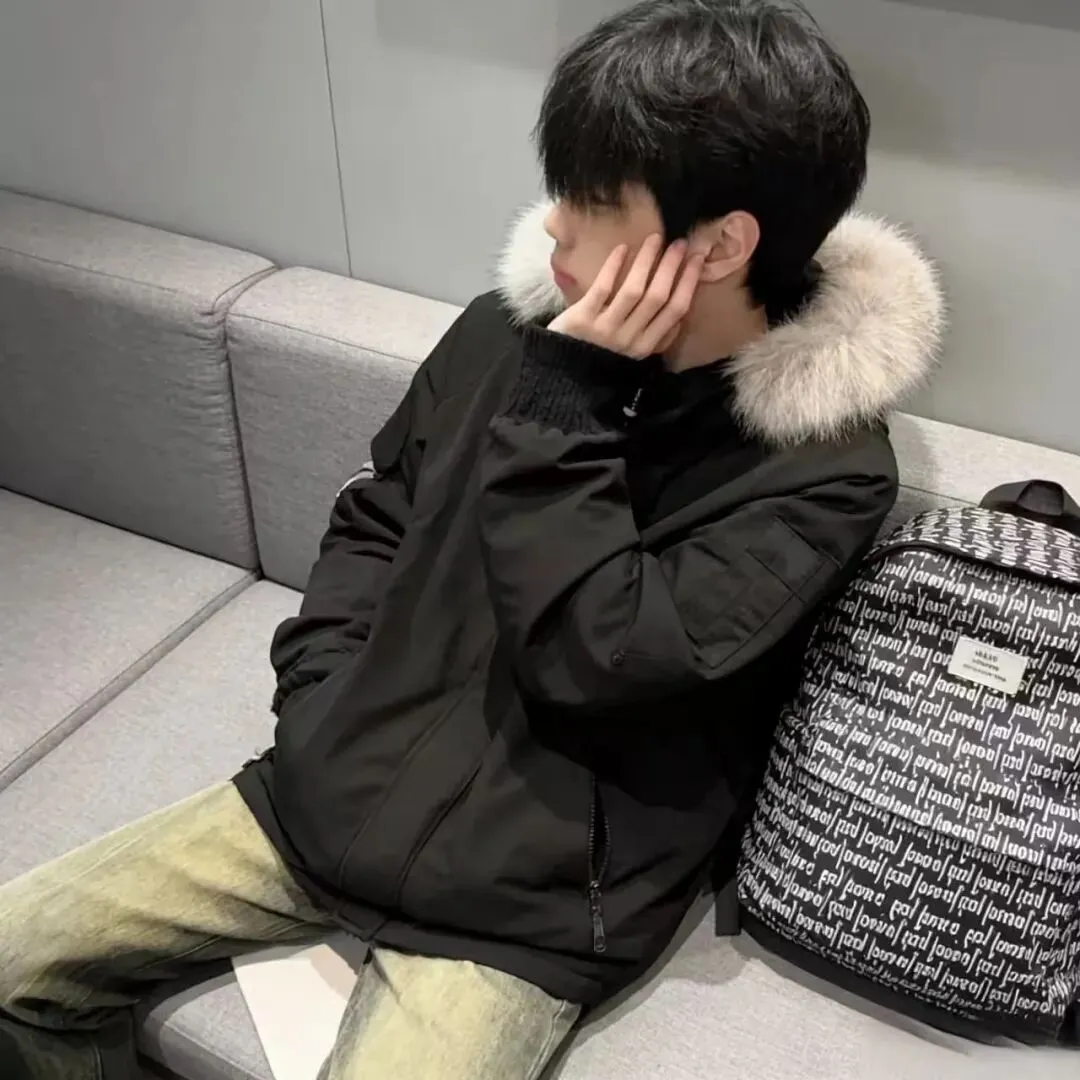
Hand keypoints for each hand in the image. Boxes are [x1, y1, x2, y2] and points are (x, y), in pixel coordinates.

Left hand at [548, 235, 704, 358]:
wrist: (560, 375)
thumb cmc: (599, 357)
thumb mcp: (632, 352)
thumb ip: (655, 335)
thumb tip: (679, 309)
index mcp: (646, 346)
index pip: (676, 311)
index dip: (689, 282)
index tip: (697, 259)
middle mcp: (630, 338)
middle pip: (658, 297)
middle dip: (671, 267)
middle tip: (678, 243)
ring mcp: (606, 328)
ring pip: (634, 290)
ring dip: (646, 262)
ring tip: (654, 239)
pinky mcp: (583, 319)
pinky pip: (603, 288)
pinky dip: (614, 267)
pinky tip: (623, 249)